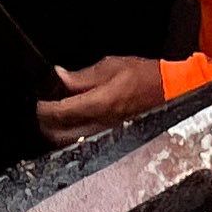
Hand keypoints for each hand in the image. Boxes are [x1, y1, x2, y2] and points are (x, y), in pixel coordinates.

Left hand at [36, 55, 165, 139]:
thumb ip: (82, 76)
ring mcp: (106, 137)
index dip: (43, 108)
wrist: (171, 93)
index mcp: (100, 104)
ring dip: (58, 132)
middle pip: (59, 136)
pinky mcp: (112, 142)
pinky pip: (84, 144)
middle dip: (45, 124)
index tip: (39, 100)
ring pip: (70, 144)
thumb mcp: (112, 66)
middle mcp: (101, 126)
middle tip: (44, 109)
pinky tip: (73, 125)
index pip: (60, 113)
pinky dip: (72, 137)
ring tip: (56, 117)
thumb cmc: (145, 78)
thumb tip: (59, 76)